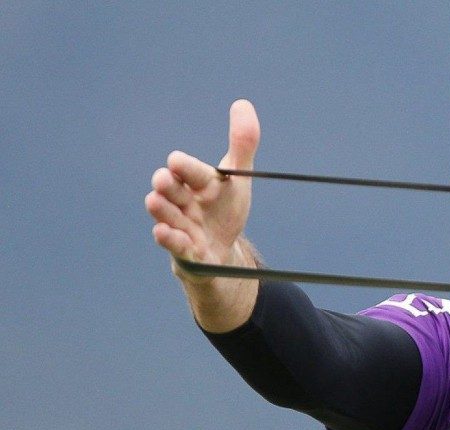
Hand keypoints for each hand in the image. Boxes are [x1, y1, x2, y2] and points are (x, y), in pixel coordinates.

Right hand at [145, 99, 259, 282]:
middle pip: (171, 192)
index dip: (185, 167)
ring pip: (167, 217)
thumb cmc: (224, 210)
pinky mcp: (185, 252)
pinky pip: (175, 247)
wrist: (221, 250)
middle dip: (166, 185)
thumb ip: (242, 145)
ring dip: (162, 210)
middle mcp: (183, 203)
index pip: (189, 171)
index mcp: (197, 183)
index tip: (177, 161)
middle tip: (163, 179)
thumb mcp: (237, 180)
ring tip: (154, 201)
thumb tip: (242, 103)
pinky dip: (170, 240)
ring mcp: (181, 227)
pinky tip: (165, 233)